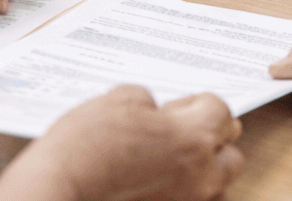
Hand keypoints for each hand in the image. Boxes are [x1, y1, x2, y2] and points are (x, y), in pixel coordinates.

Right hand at [0, 87, 243, 200]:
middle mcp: (200, 176)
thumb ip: (148, 100)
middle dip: (212, 140)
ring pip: (216, 186)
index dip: (199, 103)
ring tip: (169, 159)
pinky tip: (157, 181)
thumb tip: (153, 109)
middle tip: (182, 131)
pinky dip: (183, 191)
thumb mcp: (117, 101)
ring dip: (202, 170)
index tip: (184, 105)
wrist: (60, 192)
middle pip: (231, 155)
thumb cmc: (85, 149)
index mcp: (193, 138)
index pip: (221, 112)